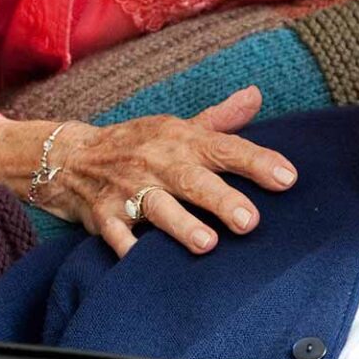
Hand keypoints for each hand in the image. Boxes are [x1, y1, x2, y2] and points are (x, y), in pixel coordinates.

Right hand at [43, 87, 297, 256]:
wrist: (70, 157)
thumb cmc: (137, 146)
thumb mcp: (176, 127)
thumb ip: (219, 120)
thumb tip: (256, 95)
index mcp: (180, 140)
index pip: (224, 148)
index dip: (257, 162)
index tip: (288, 178)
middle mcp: (157, 162)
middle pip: (192, 180)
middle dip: (221, 199)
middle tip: (250, 221)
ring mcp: (129, 190)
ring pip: (157, 207)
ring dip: (180, 225)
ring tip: (206, 244)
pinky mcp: (104, 215)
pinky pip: (116, 233)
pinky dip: (128, 248)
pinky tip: (142, 263)